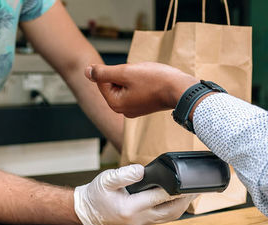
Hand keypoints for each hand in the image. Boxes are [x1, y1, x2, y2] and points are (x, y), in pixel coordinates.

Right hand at [73, 164, 196, 224]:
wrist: (90, 210)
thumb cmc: (97, 194)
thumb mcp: (106, 180)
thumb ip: (124, 174)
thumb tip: (141, 170)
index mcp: (130, 207)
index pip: (159, 197)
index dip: (174, 189)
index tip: (186, 180)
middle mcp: (140, 218)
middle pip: (171, 210)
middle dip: (186, 199)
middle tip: (198, 186)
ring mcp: (143, 221)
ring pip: (171, 216)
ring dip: (184, 205)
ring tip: (195, 191)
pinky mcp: (145, 221)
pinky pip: (166, 217)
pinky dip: (177, 208)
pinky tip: (182, 199)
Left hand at [85, 62, 199, 117]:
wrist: (181, 90)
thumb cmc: (155, 81)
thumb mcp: (125, 72)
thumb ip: (103, 72)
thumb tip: (86, 71)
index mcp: (115, 103)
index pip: (103, 80)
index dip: (117, 70)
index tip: (132, 73)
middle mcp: (122, 110)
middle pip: (113, 83)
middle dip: (125, 74)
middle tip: (140, 76)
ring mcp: (133, 109)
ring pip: (125, 85)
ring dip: (134, 77)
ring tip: (147, 80)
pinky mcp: (143, 105)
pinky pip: (135, 89)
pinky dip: (141, 82)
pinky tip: (152, 83)